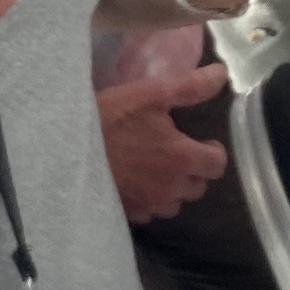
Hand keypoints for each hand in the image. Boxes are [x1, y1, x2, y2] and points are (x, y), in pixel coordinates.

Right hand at [98, 63, 232, 222]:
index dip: (213, 151)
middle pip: (199, 186)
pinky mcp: (130, 213)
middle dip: (194, 170)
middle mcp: (171, 187)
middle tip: (177, 151)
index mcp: (182, 157)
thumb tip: (223, 76)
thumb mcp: (151, 93)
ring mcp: (150, 204)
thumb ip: (190, 87)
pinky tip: (136, 182)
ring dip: (173, 188)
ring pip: (176, 202)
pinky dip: (150, 199)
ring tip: (157, 168)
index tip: (201, 141)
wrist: (66, 148)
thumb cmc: (111, 117)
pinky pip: (151, 211)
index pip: (217, 165)